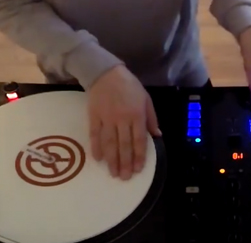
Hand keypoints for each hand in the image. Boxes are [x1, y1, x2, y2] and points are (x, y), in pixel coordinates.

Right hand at [86, 65, 159, 179]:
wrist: (106, 73)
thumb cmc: (129, 86)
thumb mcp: (146, 99)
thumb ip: (151, 118)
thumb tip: (157, 136)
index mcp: (137, 115)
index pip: (139, 140)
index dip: (139, 155)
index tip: (138, 169)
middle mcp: (122, 119)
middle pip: (124, 145)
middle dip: (125, 163)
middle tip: (125, 177)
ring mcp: (107, 118)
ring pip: (110, 143)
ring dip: (112, 159)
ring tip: (113, 173)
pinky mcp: (94, 116)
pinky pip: (95, 134)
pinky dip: (96, 147)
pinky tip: (98, 158)